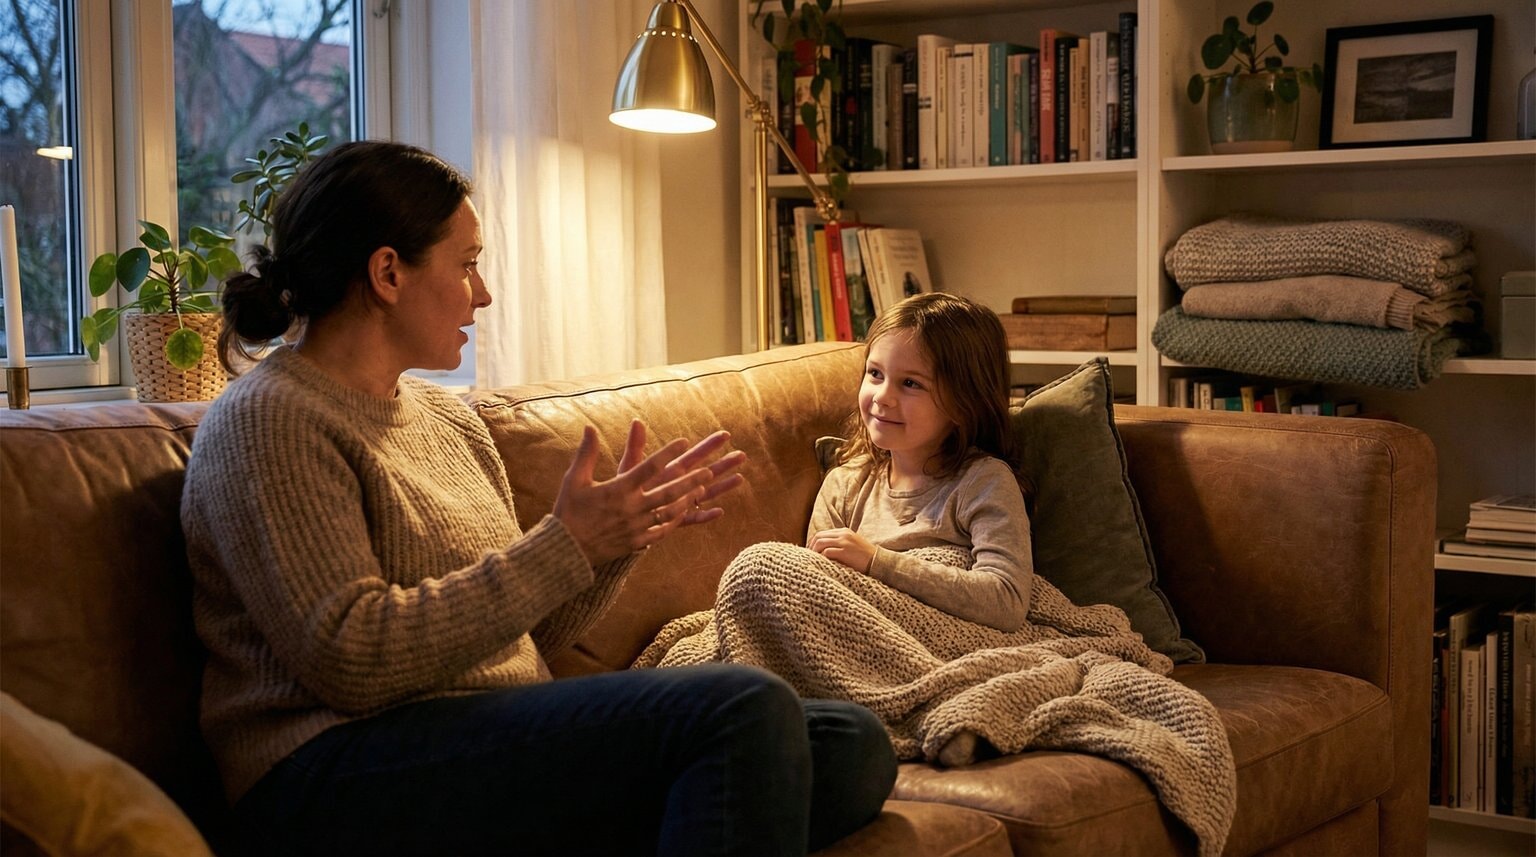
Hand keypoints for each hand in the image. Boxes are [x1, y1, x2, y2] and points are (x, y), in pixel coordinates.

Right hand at [553, 420, 746, 564]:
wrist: (565, 551)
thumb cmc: (568, 511)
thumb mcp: (574, 479)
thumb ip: (587, 453)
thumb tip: (590, 427)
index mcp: (618, 489)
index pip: (648, 466)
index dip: (668, 453)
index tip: (684, 441)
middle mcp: (632, 507)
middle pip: (669, 490)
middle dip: (691, 479)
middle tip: (709, 469)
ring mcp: (637, 526)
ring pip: (670, 511)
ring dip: (688, 499)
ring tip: (703, 489)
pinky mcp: (637, 542)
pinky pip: (662, 530)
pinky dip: (675, 520)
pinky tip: (685, 513)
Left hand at [808, 528, 875, 573]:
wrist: (878, 562)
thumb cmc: (865, 557)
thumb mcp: (852, 544)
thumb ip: (840, 543)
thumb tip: (822, 550)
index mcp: (844, 531)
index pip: (822, 533)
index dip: (813, 543)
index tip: (811, 552)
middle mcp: (843, 534)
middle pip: (818, 536)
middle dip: (811, 547)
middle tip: (808, 557)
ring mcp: (844, 542)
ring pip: (820, 543)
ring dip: (814, 552)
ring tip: (813, 561)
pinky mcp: (845, 551)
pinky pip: (826, 552)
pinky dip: (821, 557)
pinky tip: (821, 563)